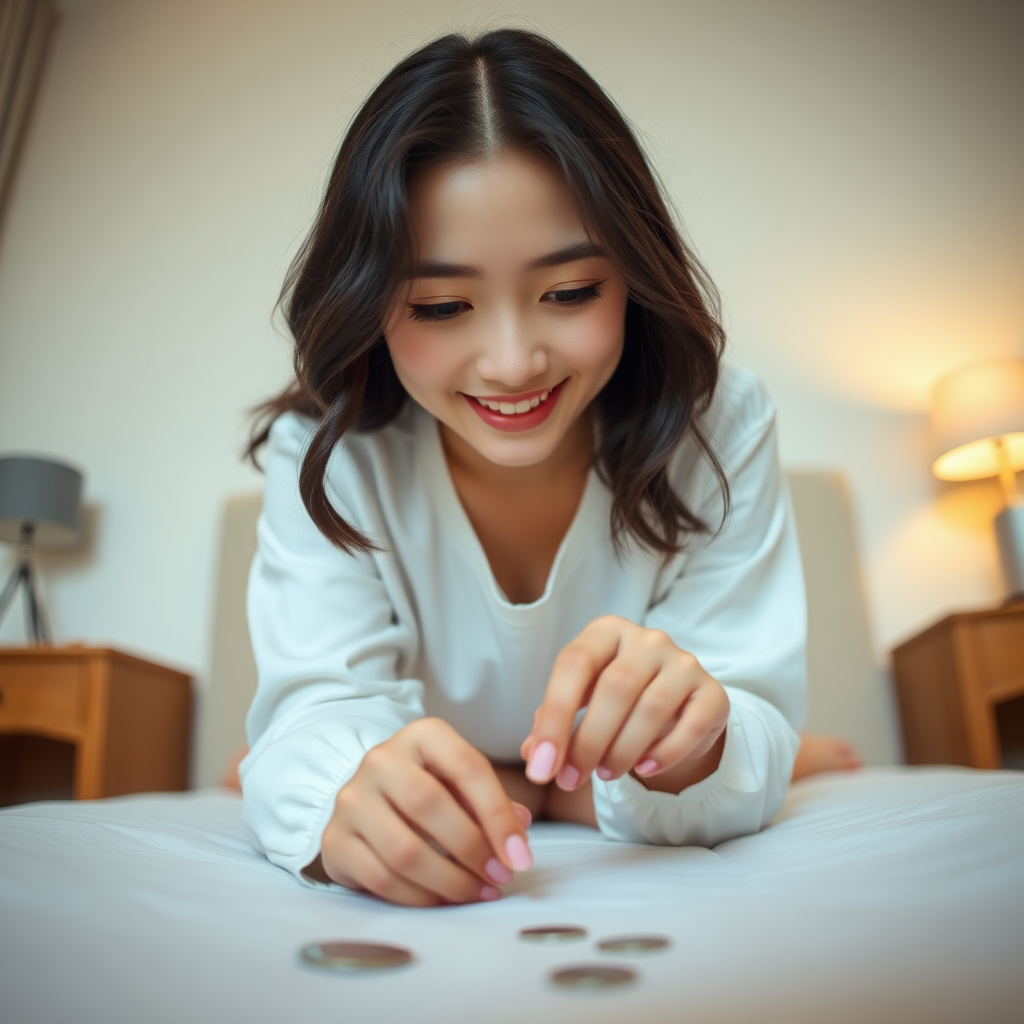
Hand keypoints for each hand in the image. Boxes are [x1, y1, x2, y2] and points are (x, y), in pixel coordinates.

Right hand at [317, 718, 533, 906]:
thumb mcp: (460, 782)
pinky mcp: (334, 841)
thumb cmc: (427, 789)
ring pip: (404, 850)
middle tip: (499, 877)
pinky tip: (442, 899)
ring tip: (476, 892)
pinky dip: (419, 897)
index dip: (498, 815)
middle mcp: (380, 760)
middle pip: (430, 805)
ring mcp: (352, 800)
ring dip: (449, 881)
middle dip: (473, 849)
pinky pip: (381, 879)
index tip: (521, 856)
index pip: (467, 767)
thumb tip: (520, 826)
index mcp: (421, 735)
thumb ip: (491, 801)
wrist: (367, 800)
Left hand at [520, 616, 728, 794]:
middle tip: (569, 780)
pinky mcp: (712, 692)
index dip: (554, 718)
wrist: (675, 709)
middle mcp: (647, 639)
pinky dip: (665, 753)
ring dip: (623, 750)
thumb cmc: (615, 703)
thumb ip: (555, 724)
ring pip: (652, 707)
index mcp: (606, 632)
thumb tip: (534, 755)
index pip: (574, 664)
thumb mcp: (581, 705)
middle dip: (588, 741)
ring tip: (605, 775)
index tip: (541, 766)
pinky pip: (691, 725)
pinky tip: (644, 769)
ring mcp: (684, 662)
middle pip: (614, 687)